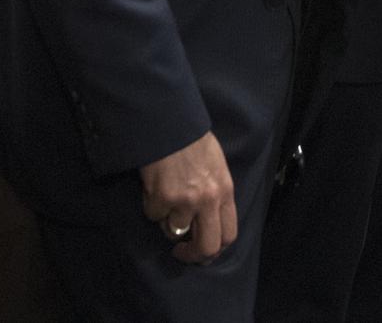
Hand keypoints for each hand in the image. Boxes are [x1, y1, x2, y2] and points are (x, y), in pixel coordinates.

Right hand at [140, 131, 236, 262]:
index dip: (214, 250)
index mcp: (225, 191)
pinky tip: (155, 185)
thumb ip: (215, 195)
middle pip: (207, 247)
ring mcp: (185, 202)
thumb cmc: (194, 143)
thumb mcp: (216, 168)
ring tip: (166, 196)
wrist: (171, 125)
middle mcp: (209, 200)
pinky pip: (154, 216)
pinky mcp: (162, 199)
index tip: (201, 251)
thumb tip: (207, 224)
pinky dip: (152, 206)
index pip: (229, 234)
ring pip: (174, 231)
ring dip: (167, 220)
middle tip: (180, 251)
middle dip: (192, 255)